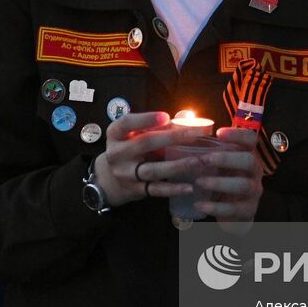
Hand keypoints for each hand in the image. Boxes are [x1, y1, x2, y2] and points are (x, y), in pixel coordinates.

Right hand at [91, 111, 206, 208]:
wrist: (110, 178)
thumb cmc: (129, 147)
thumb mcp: (132, 134)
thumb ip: (154, 126)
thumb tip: (188, 120)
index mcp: (115, 134)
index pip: (127, 122)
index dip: (146, 119)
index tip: (166, 116)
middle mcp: (117, 153)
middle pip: (144, 143)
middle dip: (171, 138)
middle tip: (194, 135)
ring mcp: (125, 174)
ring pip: (152, 170)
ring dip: (176, 166)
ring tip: (197, 161)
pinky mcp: (135, 189)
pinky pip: (156, 190)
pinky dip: (173, 189)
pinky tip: (189, 187)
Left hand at [193, 126, 262, 228]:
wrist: (232, 213)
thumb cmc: (221, 180)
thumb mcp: (216, 164)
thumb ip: (204, 146)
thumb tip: (182, 121)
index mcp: (247, 155)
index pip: (251, 140)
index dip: (237, 134)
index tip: (219, 132)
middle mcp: (255, 171)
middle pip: (249, 160)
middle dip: (226, 158)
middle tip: (203, 159)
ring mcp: (254, 191)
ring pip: (243, 185)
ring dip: (219, 182)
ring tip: (198, 182)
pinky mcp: (248, 211)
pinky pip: (234, 209)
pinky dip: (216, 207)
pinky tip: (199, 204)